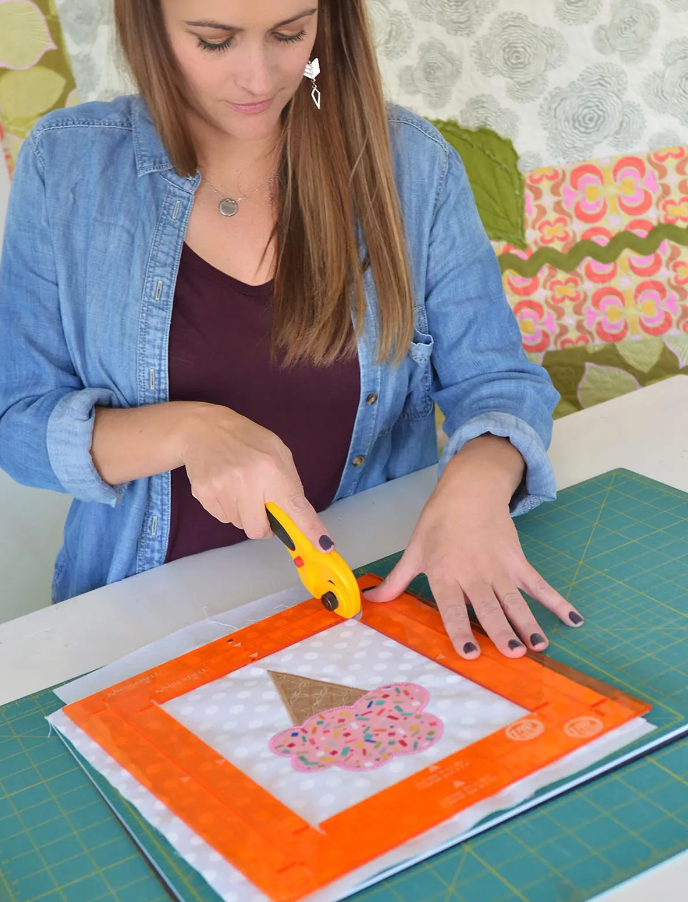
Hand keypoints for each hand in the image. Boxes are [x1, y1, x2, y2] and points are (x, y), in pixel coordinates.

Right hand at [177, 404, 334, 549]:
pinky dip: (228, 508)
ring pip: (240, 525)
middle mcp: (246, 481)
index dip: (310, 529)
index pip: (294, 506)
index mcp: (271, 469)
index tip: (323, 545)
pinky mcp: (204, 495)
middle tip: (262, 507)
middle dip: (264, 525)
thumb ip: (289, 483)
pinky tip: (226, 486)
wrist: (203, 429)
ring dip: (245, 513)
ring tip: (240, 487)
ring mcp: (222, 489)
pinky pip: (223, 518)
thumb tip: (298, 516)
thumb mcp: (278, 452)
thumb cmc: (247, 440)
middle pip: (259, 530)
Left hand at [365, 435, 583, 658]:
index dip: (460, 629)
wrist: (469, 488)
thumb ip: (396, 581)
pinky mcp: (517, 559)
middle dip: (502, 631)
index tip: (471, 653)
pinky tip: (572, 619)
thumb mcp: (414, 550)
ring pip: (515, 599)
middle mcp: (473, 572)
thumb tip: (369, 601)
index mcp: (444, 572)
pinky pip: (538, 583)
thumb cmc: (438, 522)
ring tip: (539, 645)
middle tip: (515, 653)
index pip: (451, 606)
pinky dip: (557, 601)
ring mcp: (499, 566)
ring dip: (529, 622)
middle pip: (489, 606)